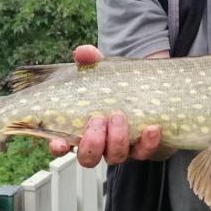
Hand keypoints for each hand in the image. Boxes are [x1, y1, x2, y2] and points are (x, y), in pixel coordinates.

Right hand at [48, 45, 171, 166]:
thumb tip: (82, 52)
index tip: (60, 142)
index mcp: (81, 129)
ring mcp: (122, 149)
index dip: (59, 147)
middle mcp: (100, 144)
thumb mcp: (103, 71)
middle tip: (98, 119)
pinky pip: (145, 152)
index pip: (62, 146)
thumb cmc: (117, 84)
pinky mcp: (144, 149)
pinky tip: (151, 128)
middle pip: (89, 158)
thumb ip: (91, 61)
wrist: (150, 87)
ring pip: (115, 157)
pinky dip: (148, 142)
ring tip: (118, 115)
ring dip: (116, 139)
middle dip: (92, 143)